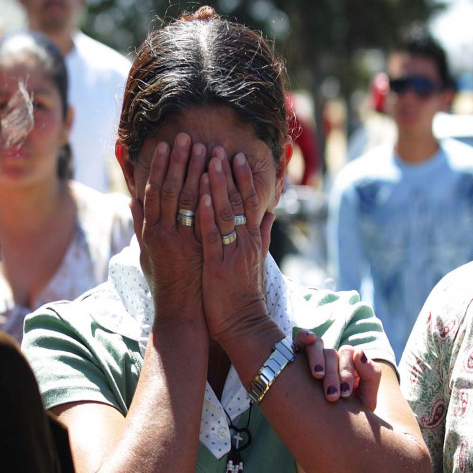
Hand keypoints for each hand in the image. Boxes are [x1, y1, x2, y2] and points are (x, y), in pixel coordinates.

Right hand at [131, 134, 207, 321]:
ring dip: (196, 172)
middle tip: (187, 137)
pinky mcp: (198, 251)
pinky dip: (205, 198)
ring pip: (187, 200)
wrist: (180, 312)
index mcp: (150, 232)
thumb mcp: (146, 254)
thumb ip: (140, 225)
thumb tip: (132, 198)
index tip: (167, 144)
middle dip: (179, 161)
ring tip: (205, 148)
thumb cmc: (165, 284)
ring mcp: (181, 242)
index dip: (160, 166)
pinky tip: (212, 180)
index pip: (154, 191)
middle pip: (170, 189)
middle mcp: (163, 234)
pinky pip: (202, 220)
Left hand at [198, 147, 274, 342]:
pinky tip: (202, 197)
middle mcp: (245, 241)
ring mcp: (232, 252)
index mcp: (252, 239)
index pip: (249, 201)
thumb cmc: (245, 292)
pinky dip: (208, 215)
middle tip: (219, 148)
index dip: (242, 178)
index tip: (236, 156)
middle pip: (238, 200)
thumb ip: (263, 233)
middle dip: (228, 173)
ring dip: (216, 185)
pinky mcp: (218, 265)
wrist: (244, 324)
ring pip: (225, 212)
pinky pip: (213, 236)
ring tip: (208, 161)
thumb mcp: (258, 259)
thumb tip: (270, 211)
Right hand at [298, 330, 381, 410]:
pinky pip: (301, 340)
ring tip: (317, 376)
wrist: (333, 430)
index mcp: (351, 363)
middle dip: (333, 375)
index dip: (346, 372)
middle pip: (332, 353)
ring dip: (317, 359)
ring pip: (316, 346)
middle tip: (332, 397)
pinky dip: (304, 336)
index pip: (349, 355)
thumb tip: (360, 352)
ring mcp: (316, 356)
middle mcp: (334, 357)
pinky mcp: (299, 357)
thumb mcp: (367, 398)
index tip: (345, 395)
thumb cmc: (352, 413)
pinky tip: (308, 339)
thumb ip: (371, 375)